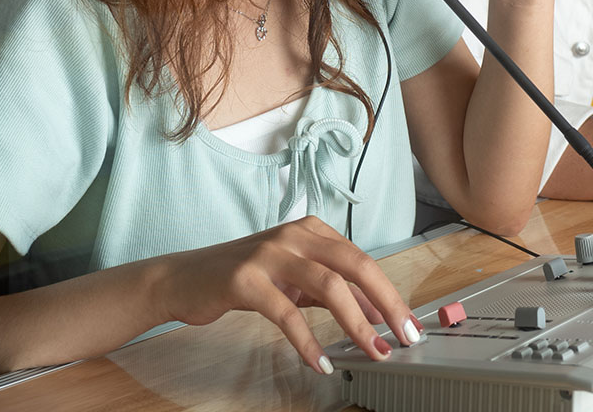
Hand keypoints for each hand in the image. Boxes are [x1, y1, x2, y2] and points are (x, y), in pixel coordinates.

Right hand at [154, 216, 420, 373]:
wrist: (184, 279)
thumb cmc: (244, 279)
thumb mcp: (294, 282)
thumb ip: (334, 293)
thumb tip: (377, 315)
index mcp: (310, 230)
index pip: (362, 260)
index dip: (389, 293)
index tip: (408, 323)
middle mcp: (294, 234)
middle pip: (355, 265)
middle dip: (386, 302)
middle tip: (405, 335)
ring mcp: (269, 253)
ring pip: (328, 286)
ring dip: (356, 324)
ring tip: (372, 351)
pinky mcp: (245, 279)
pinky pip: (287, 313)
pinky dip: (308, 341)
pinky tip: (320, 362)